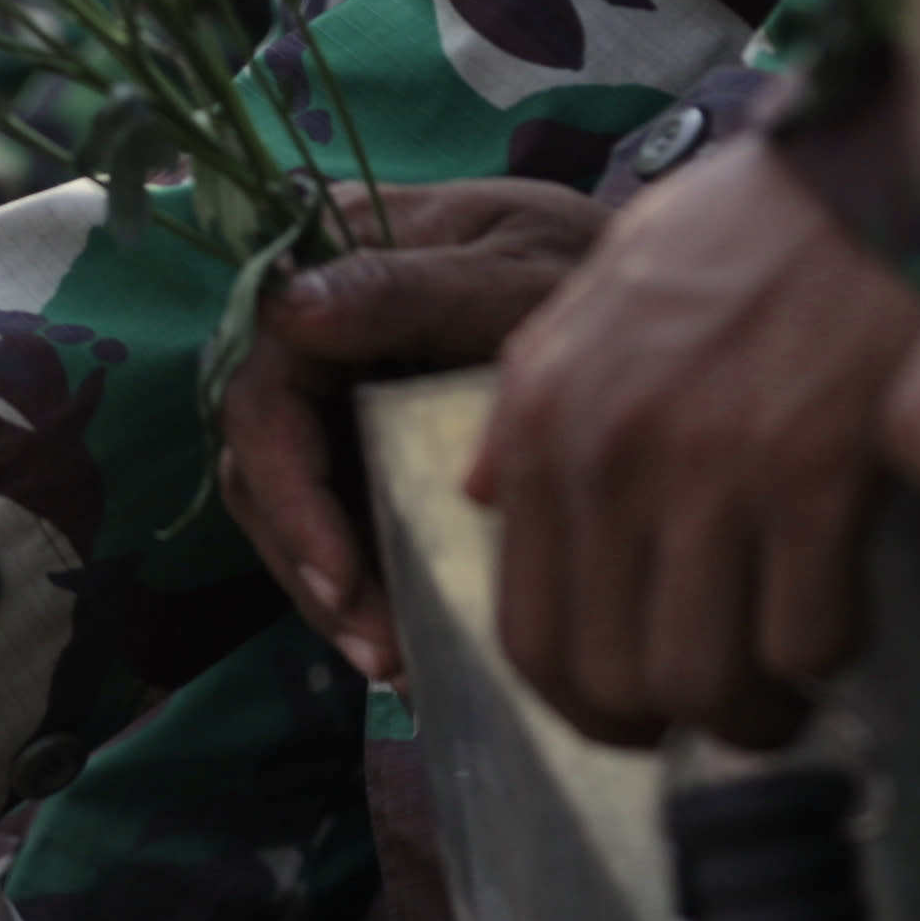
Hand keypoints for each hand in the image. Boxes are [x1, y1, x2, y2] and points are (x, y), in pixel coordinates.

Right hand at [215, 182, 602, 686]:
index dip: (289, 497)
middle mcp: (309, 324)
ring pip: (289, 499)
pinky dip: (365, 575)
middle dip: (313, 565)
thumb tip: (287, 308)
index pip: (262, 395)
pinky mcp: (365, 430)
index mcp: (324, 264)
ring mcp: (333, 381)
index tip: (345, 578)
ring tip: (397, 662)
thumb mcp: (514, 272)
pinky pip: (338, 509)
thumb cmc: (588, 259)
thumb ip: (410, 291)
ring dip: (333, 587)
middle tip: (383, 651)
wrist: (658, 278)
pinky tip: (411, 637)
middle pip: (261, 463)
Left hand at [471, 144, 919, 750]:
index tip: (633, 715)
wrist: (846, 182)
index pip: (529, 631)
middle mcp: (610, 457)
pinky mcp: (812, 477)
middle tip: (726, 706)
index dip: (582, 705)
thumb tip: (483, 497)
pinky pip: (806, 637)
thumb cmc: (729, 238)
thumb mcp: (591, 301)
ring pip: (707, 679)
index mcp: (547, 423)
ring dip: (754, 708)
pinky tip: (844, 607)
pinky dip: (828, 651)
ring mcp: (709, 471)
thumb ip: (528, 407)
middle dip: (675, 721)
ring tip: (787, 683)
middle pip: (618, 681)